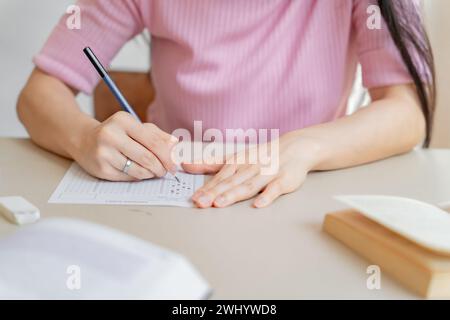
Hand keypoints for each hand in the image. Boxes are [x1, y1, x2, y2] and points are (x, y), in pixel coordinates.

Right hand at [72, 111, 177, 180]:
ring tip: (154, 172)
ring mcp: (104, 153)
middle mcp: (111, 135)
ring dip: (151, 174)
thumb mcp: (135, 127)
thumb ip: (157, 135)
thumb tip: (176, 146)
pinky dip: (138, 176)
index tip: (174, 164)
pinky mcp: (101, 169)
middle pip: (147, 158)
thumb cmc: (116, 133)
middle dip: (161, 167)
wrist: (83, 140)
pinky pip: (128, 177)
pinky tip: (138, 172)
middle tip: (166, 171)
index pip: (153, 142)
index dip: (168, 156)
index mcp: (123, 120)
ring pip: (139, 170)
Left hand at [182, 133, 321, 207]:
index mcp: (238, 162)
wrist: (294, 147)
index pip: (220, 177)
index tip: (194, 198)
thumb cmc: (261, 156)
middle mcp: (250, 167)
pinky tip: (258, 204)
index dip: (207, 188)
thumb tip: (185, 165)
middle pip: (231, 182)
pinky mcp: (284, 180)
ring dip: (234, 194)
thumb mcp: (235, 158)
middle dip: (215, 192)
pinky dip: (267, 196)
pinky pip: (275, 189)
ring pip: (249, 185)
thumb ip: (210, 164)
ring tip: (220, 203)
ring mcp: (267, 173)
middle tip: (201, 203)